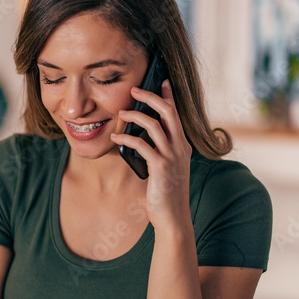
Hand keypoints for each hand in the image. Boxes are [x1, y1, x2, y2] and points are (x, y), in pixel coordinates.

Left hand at [111, 80, 192, 230]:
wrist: (173, 217)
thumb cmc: (166, 193)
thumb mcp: (167, 169)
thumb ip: (160, 152)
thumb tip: (142, 140)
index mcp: (182, 145)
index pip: (177, 114)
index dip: (169, 96)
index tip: (162, 81)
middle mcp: (180, 147)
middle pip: (169, 112)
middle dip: (151, 97)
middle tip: (134, 90)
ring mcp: (172, 156)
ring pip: (155, 125)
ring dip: (136, 116)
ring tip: (121, 113)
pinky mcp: (161, 167)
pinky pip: (143, 145)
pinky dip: (127, 139)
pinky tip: (116, 137)